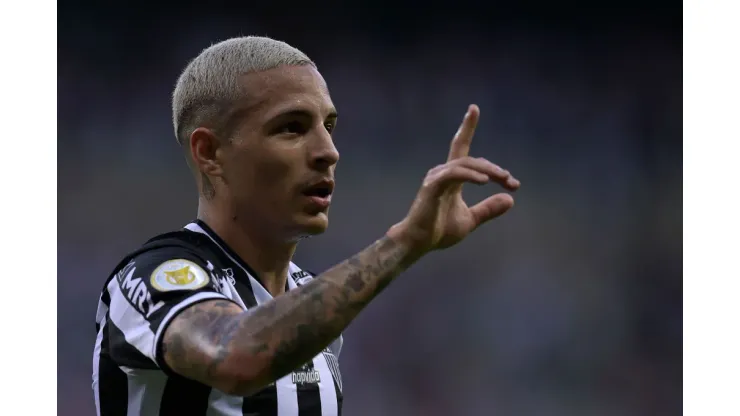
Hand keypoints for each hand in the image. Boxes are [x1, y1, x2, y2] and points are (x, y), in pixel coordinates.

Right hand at [388, 104, 519, 253]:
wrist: (418, 243)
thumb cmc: (439, 231)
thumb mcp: (471, 219)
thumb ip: (488, 209)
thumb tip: (510, 199)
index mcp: (451, 177)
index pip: (460, 147)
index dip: (467, 127)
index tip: (474, 108)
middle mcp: (443, 173)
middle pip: (471, 158)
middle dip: (493, 168)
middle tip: (511, 181)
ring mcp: (436, 178)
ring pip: (465, 163)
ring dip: (487, 170)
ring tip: (504, 179)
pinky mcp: (432, 186)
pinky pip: (455, 174)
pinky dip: (471, 175)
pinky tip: (485, 182)